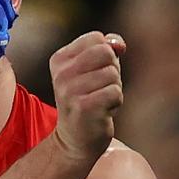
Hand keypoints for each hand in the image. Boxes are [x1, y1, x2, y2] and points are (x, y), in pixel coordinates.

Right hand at [49, 31, 126, 162]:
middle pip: (105, 52)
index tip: (95, 73)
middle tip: (101, 87)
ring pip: (112, 74)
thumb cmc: (88, 100)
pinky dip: (115, 103)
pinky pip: (115, 92)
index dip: (106, 54)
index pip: (96, 38)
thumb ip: (106, 49)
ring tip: (100, 101)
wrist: (75, 140)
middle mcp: (61, 74)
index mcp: (59, 59)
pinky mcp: (84, 107)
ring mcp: (70, 91)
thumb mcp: (93, 70)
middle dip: (112, 69)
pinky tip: (103, 111)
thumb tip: (119, 44)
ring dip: (114, 88)